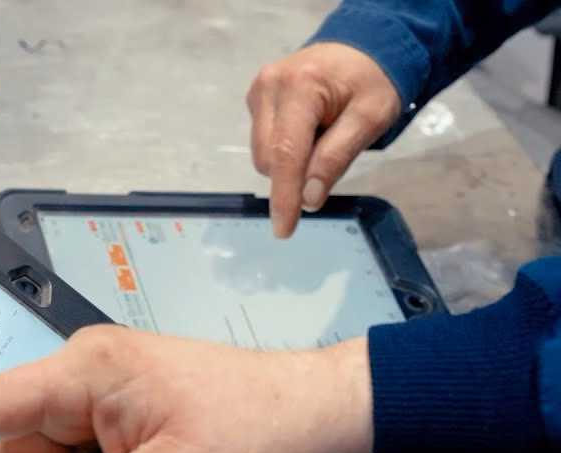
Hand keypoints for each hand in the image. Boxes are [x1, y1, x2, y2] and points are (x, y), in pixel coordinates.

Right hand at [247, 42, 401, 237]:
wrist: (362, 46)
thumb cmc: (373, 81)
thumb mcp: (371, 118)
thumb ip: (337, 157)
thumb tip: (308, 198)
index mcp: (300, 87)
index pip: (285, 153)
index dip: (284, 195)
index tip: (284, 229)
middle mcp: (268, 86)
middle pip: (268, 158)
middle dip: (293, 175)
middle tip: (330, 159)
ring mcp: (258, 91)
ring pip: (262, 153)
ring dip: (290, 162)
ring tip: (322, 137)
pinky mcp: (255, 98)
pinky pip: (263, 141)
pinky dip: (285, 149)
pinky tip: (307, 132)